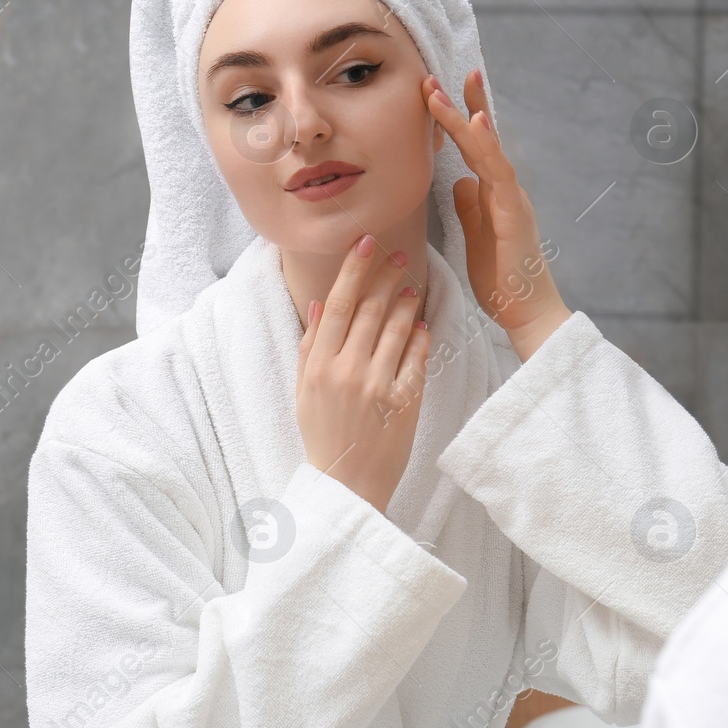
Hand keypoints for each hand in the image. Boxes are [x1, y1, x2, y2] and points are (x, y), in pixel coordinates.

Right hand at [296, 234, 431, 513]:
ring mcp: (377, 386)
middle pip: (370, 310)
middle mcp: (346, 371)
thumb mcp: (304, 391)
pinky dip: (422, 337)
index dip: (353, 269)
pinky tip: (424, 325)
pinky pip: (417, 358)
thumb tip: (317, 302)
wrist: (347, 485)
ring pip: (397, 328)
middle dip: (386, 276)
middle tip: (400, 255)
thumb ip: (310, 346)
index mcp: (318, 366)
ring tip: (412, 286)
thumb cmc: (323, 436)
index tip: (365, 242)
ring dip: (407, 302)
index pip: (337, 304)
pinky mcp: (404, 401)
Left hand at [423, 69, 571, 360]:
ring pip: (488, 148)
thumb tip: (460, 181)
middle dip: (461, 105)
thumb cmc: (503, 281)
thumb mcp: (476, 237)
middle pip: (483, 139)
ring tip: (440, 91)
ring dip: (465, 117)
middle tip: (436, 75)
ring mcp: (513, 200)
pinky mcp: (515, 214)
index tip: (439, 90)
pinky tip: (475, 123)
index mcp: (496, 195)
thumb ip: (470, 207)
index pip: (476, 149)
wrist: (527, 314)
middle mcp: (507, 191)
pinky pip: (499, 173)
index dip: (459, 118)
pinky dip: (487, 146)